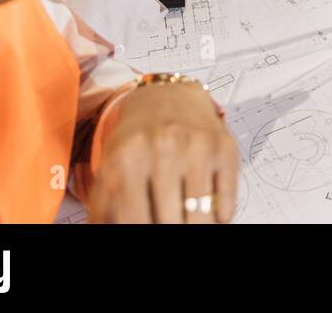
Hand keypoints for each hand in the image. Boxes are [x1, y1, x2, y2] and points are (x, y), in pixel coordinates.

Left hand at [88, 81, 237, 223]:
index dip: (141, 233)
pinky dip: (220, 217)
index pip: (133, 220)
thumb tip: (109, 231)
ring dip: (196, 225)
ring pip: (201, 215)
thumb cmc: (137, 139)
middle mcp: (164, 148)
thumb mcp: (110, 168)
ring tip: (188, 221)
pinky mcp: (225, 147)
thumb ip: (105, 207)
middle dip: (169, 230)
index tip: (147, 230)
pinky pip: (226, 200)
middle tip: (167, 222)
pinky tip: (210, 213)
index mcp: (128, 158)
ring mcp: (198, 146)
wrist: (167, 97)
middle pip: (169, 221)